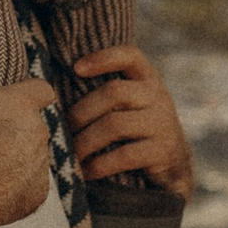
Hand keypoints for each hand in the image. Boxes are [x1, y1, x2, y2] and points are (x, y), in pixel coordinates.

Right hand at [0, 37, 54, 227]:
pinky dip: (17, 191)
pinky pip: (30, 191)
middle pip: (34, 128)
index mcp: (20, 105)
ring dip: (18, 162)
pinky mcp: (35, 196)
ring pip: (33, 160)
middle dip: (17, 132)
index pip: (41, 90)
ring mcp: (39, 166)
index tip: (25, 98)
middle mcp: (37, 133)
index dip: (33, 94)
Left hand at [69, 44, 192, 194]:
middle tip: (61, 129)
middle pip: (114, 92)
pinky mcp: (161, 152)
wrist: (175, 164)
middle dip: (81, 112)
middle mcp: (157, 97)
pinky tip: (86, 172)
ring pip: (115, 125)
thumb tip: (52, 94)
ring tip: (71, 154)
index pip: (130, 56)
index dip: (104, 58)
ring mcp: (162, 124)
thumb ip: (107, 94)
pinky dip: (99, 165)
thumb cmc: (138, 129)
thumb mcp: (132, 104)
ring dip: (85, 141)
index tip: (76, 68)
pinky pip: (124, 156)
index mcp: (147, 79)